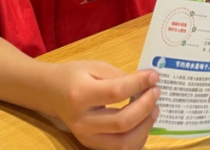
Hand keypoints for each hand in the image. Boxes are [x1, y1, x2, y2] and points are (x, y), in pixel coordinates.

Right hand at [44, 61, 159, 149]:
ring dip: (145, 127)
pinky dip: (137, 139)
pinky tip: (143, 122)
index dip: (139, 84)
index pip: (116, 92)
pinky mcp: (92, 146)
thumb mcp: (95, 67)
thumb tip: (145, 83)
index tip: (154, 76)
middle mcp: (83, 121)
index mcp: (81, 95)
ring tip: (154, 109)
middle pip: (122, 123)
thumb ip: (119, 76)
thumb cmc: (75, 76)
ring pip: (123, 143)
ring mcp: (87, 138)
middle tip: (156, 92)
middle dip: (145, 107)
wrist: (52, 94)